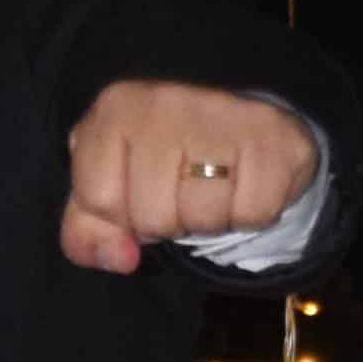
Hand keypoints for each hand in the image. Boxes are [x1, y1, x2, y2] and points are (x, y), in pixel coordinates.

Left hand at [60, 78, 320, 274]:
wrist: (238, 116)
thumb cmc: (161, 157)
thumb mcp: (109, 184)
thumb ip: (89, 229)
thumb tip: (119, 258)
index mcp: (117, 109)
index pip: (101, 202)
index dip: (121, 217)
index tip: (138, 192)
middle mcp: (166, 103)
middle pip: (154, 218)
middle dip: (168, 222)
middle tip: (182, 192)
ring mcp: (224, 114)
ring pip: (204, 219)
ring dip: (210, 221)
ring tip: (214, 187)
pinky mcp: (274, 136)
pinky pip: (253, 214)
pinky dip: (249, 215)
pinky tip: (245, 184)